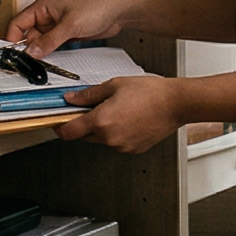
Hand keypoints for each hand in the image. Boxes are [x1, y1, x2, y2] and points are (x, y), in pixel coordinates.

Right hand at [7, 0, 134, 56]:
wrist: (120, 11)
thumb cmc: (98, 6)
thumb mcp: (70, 25)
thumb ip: (50, 40)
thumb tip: (31, 51)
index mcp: (43, 6)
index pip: (18, 23)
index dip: (12, 38)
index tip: (11, 53)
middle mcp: (48, 15)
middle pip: (28, 34)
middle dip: (27, 48)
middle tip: (26, 63)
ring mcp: (57, 25)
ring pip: (40, 41)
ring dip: (39, 51)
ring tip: (38, 63)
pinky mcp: (67, 33)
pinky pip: (52, 44)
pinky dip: (50, 52)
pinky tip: (50, 60)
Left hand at [53, 76, 183, 152]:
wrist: (177, 103)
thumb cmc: (151, 93)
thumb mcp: (114, 85)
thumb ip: (88, 94)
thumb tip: (72, 99)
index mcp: (101, 121)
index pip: (68, 131)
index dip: (60, 127)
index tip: (58, 122)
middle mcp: (109, 138)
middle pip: (84, 136)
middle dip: (85, 124)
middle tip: (94, 109)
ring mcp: (122, 146)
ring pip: (102, 139)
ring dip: (103, 129)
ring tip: (120, 111)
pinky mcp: (133, 150)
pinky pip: (117, 143)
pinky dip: (118, 134)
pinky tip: (130, 120)